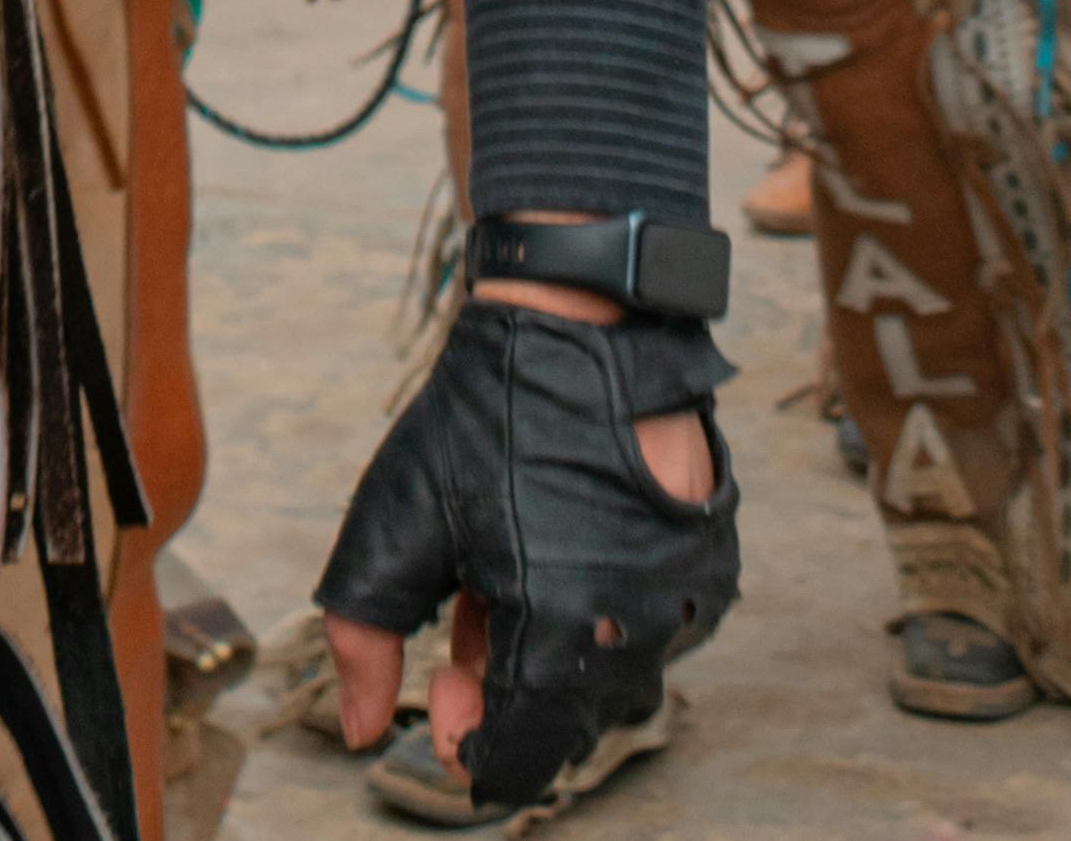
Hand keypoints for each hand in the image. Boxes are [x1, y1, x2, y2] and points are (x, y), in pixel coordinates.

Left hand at [317, 293, 736, 812]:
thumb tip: (358, 730)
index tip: (442, 698)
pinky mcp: (712, 558)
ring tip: (506, 570)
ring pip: (609, 671)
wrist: (581, 313)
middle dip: (506, 689)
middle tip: (463, 622)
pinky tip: (564, 547)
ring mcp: (683, 593)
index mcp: (554, 627)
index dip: (469, 745)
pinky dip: (606, 608)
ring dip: (555, 646)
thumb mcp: (399, 517)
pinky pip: (656, 623)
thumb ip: (363, 635)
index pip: (520, 756)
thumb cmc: (482, 414)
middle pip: (563, 716)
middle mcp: (633, 626)